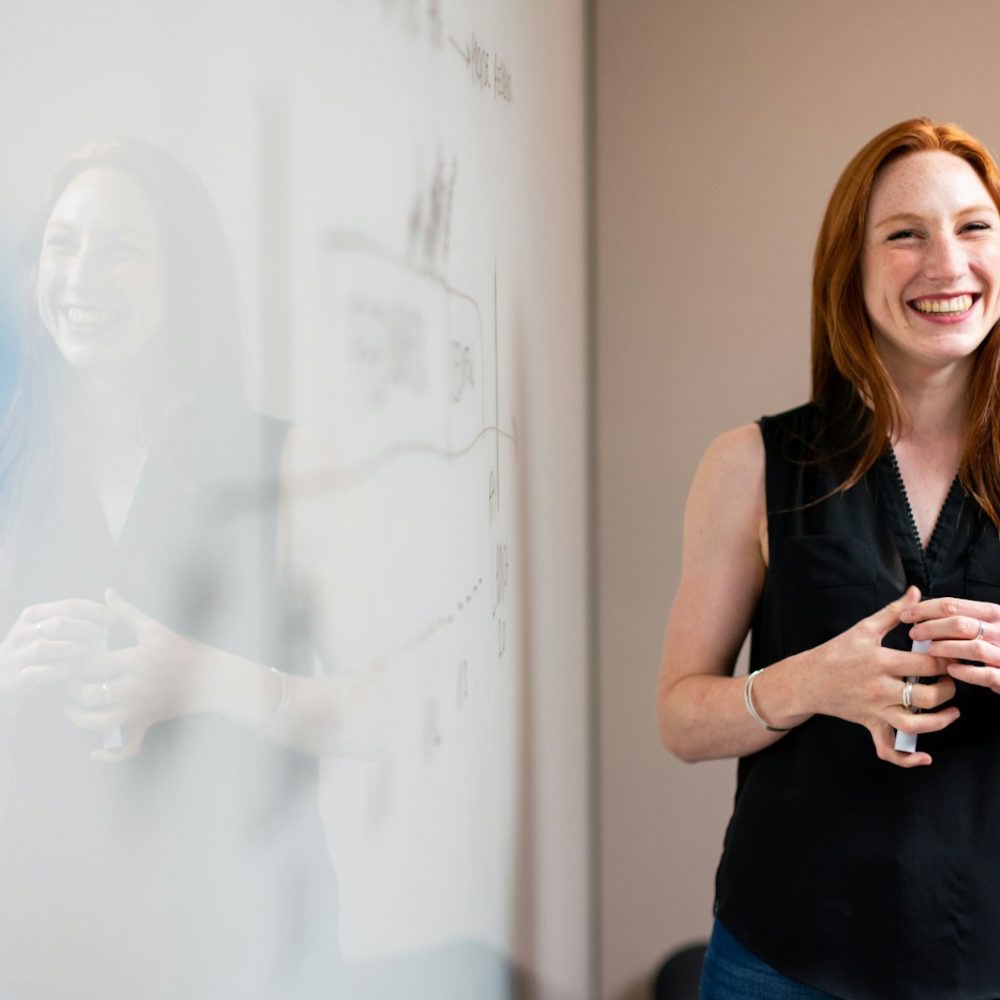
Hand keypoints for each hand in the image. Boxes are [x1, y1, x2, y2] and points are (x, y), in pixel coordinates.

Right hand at [0, 599, 114, 698]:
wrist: (1, 678)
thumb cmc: (33, 650)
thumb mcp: (46, 628)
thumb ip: (71, 617)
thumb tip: (111, 603)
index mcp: (33, 614)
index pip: (69, 606)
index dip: (95, 610)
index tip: (115, 618)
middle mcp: (23, 632)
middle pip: (60, 624)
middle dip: (86, 628)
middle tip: (105, 634)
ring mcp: (16, 655)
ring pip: (45, 647)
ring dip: (72, 648)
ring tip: (91, 650)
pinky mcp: (14, 678)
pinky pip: (36, 673)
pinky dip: (54, 670)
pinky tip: (70, 670)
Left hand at [65, 590, 211, 762]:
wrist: (212, 677)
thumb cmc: (182, 649)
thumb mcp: (155, 628)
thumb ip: (127, 612)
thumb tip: (107, 593)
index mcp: (136, 659)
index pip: (92, 664)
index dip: (73, 662)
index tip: (66, 657)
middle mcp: (135, 686)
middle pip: (89, 693)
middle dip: (70, 689)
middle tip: (63, 682)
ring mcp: (141, 707)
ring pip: (100, 721)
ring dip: (79, 718)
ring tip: (70, 709)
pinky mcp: (147, 722)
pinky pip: (128, 746)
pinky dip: (110, 755)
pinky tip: (94, 754)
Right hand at [807, 586, 958, 766]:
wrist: (807, 680)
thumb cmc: (836, 652)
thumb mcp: (863, 629)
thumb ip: (893, 612)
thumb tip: (916, 592)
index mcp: (880, 661)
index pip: (927, 664)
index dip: (947, 660)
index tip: (952, 655)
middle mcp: (879, 689)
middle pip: (928, 696)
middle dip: (948, 689)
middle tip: (951, 680)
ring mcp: (875, 710)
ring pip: (916, 725)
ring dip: (940, 721)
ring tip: (951, 711)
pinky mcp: (870, 725)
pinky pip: (888, 750)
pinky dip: (907, 759)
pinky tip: (925, 757)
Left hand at [902, 596, 999, 693]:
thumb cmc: (998, 644)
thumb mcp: (986, 624)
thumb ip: (960, 617)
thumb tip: (922, 611)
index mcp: (993, 613)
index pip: (953, 604)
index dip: (925, 608)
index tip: (905, 615)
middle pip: (960, 624)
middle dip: (932, 628)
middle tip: (913, 634)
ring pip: (974, 648)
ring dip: (947, 648)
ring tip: (930, 650)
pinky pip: (987, 674)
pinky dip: (967, 672)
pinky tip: (951, 670)